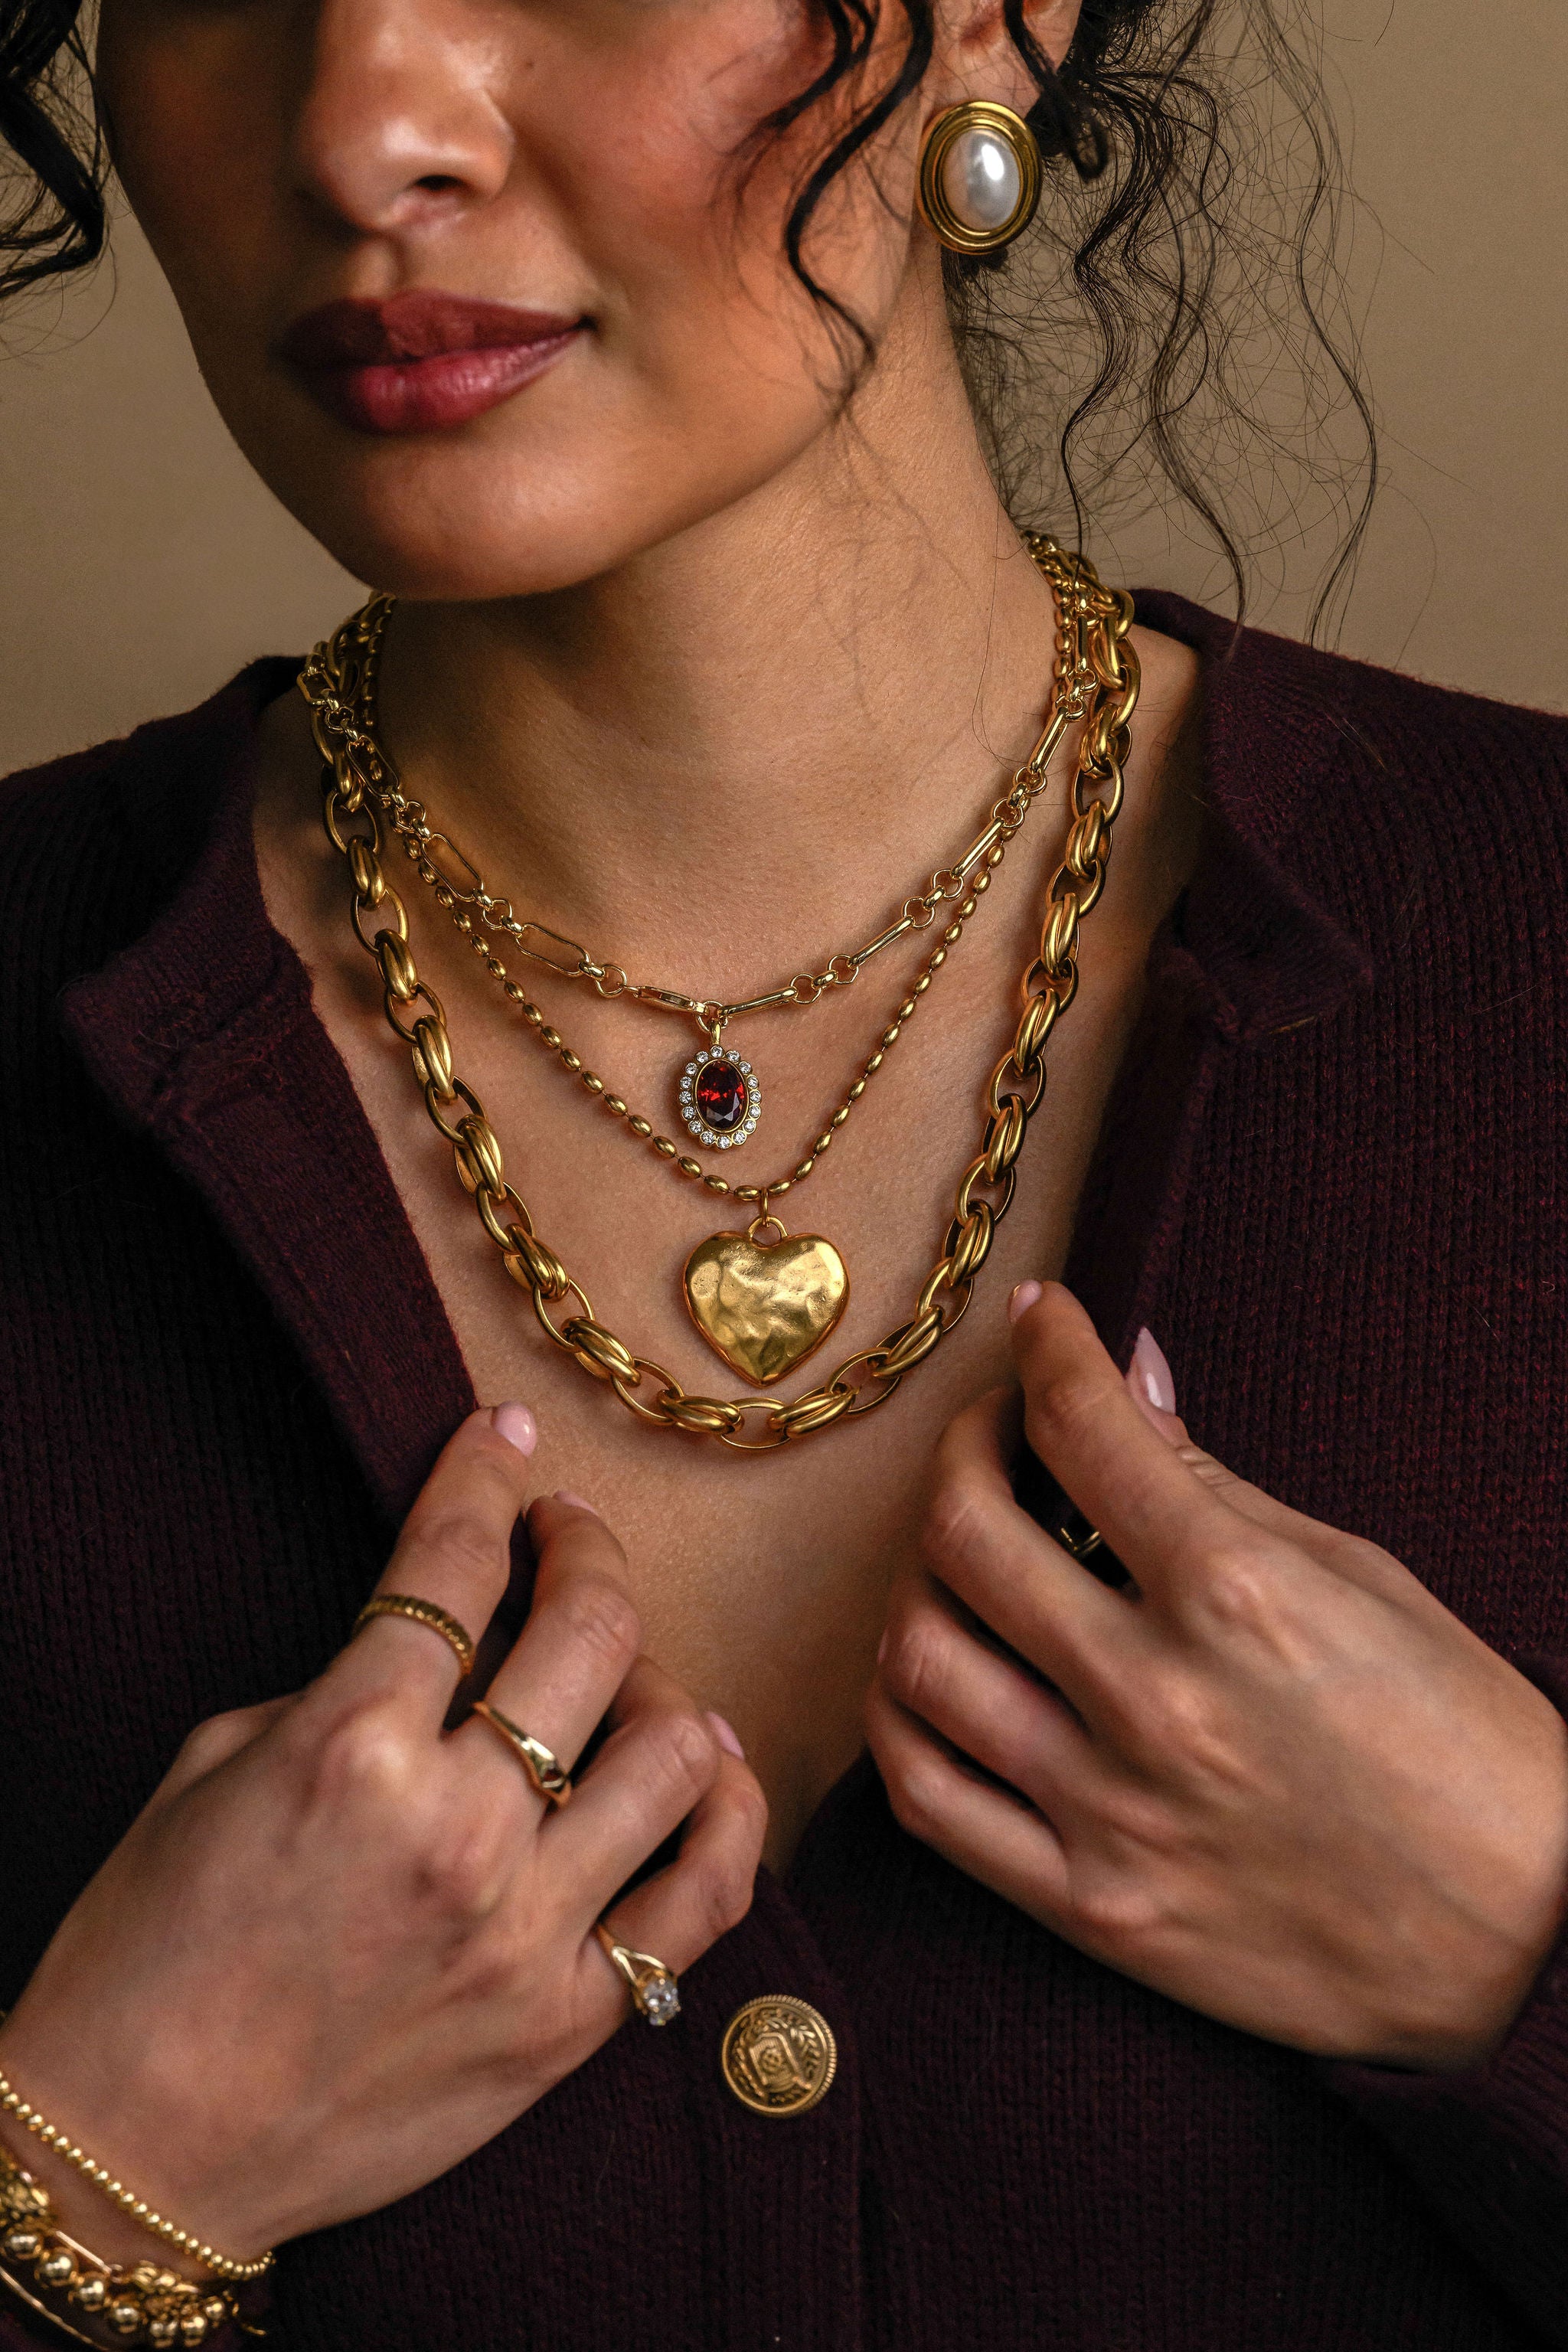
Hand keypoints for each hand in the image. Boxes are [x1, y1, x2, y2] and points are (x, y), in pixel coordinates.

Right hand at [0, 1410, 764, 2261]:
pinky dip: (725, 1815)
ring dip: (661, 1680)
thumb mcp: (214, 1770)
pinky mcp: (566, 2021)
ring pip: (674, 1748)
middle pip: (592, 1630)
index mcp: (348, 1747)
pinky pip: (704, 1899)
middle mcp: (454, 1827)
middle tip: (569, 1537)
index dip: (485, 1478)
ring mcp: (524, 1929)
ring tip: (627, 1676)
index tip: (504, 1442)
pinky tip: (703, 1770)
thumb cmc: (151, 1955)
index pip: (453, 1564)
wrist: (141, 2149)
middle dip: (588, 1548)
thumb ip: (343, 1691)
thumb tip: (444, 1644)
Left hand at [868, 1284, 1567, 2069]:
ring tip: (960, 1552)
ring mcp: (1112, 1812)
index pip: (1086, 1430)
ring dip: (918, 1576)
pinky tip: (930, 1667)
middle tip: (996, 1432)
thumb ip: (1219, 1485)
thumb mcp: (1364, 1581)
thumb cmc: (1469, 1747)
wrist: (1536, 1946)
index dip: (1049, 1346)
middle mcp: (1158, 1700)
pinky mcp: (1090, 1909)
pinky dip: (899, 1716)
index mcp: (1240, 1598)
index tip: (1042, 1320)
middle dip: (964, 1446)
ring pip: (921, 1659)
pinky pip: (928, 1800)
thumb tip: (1131, 1377)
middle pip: (966, 1532)